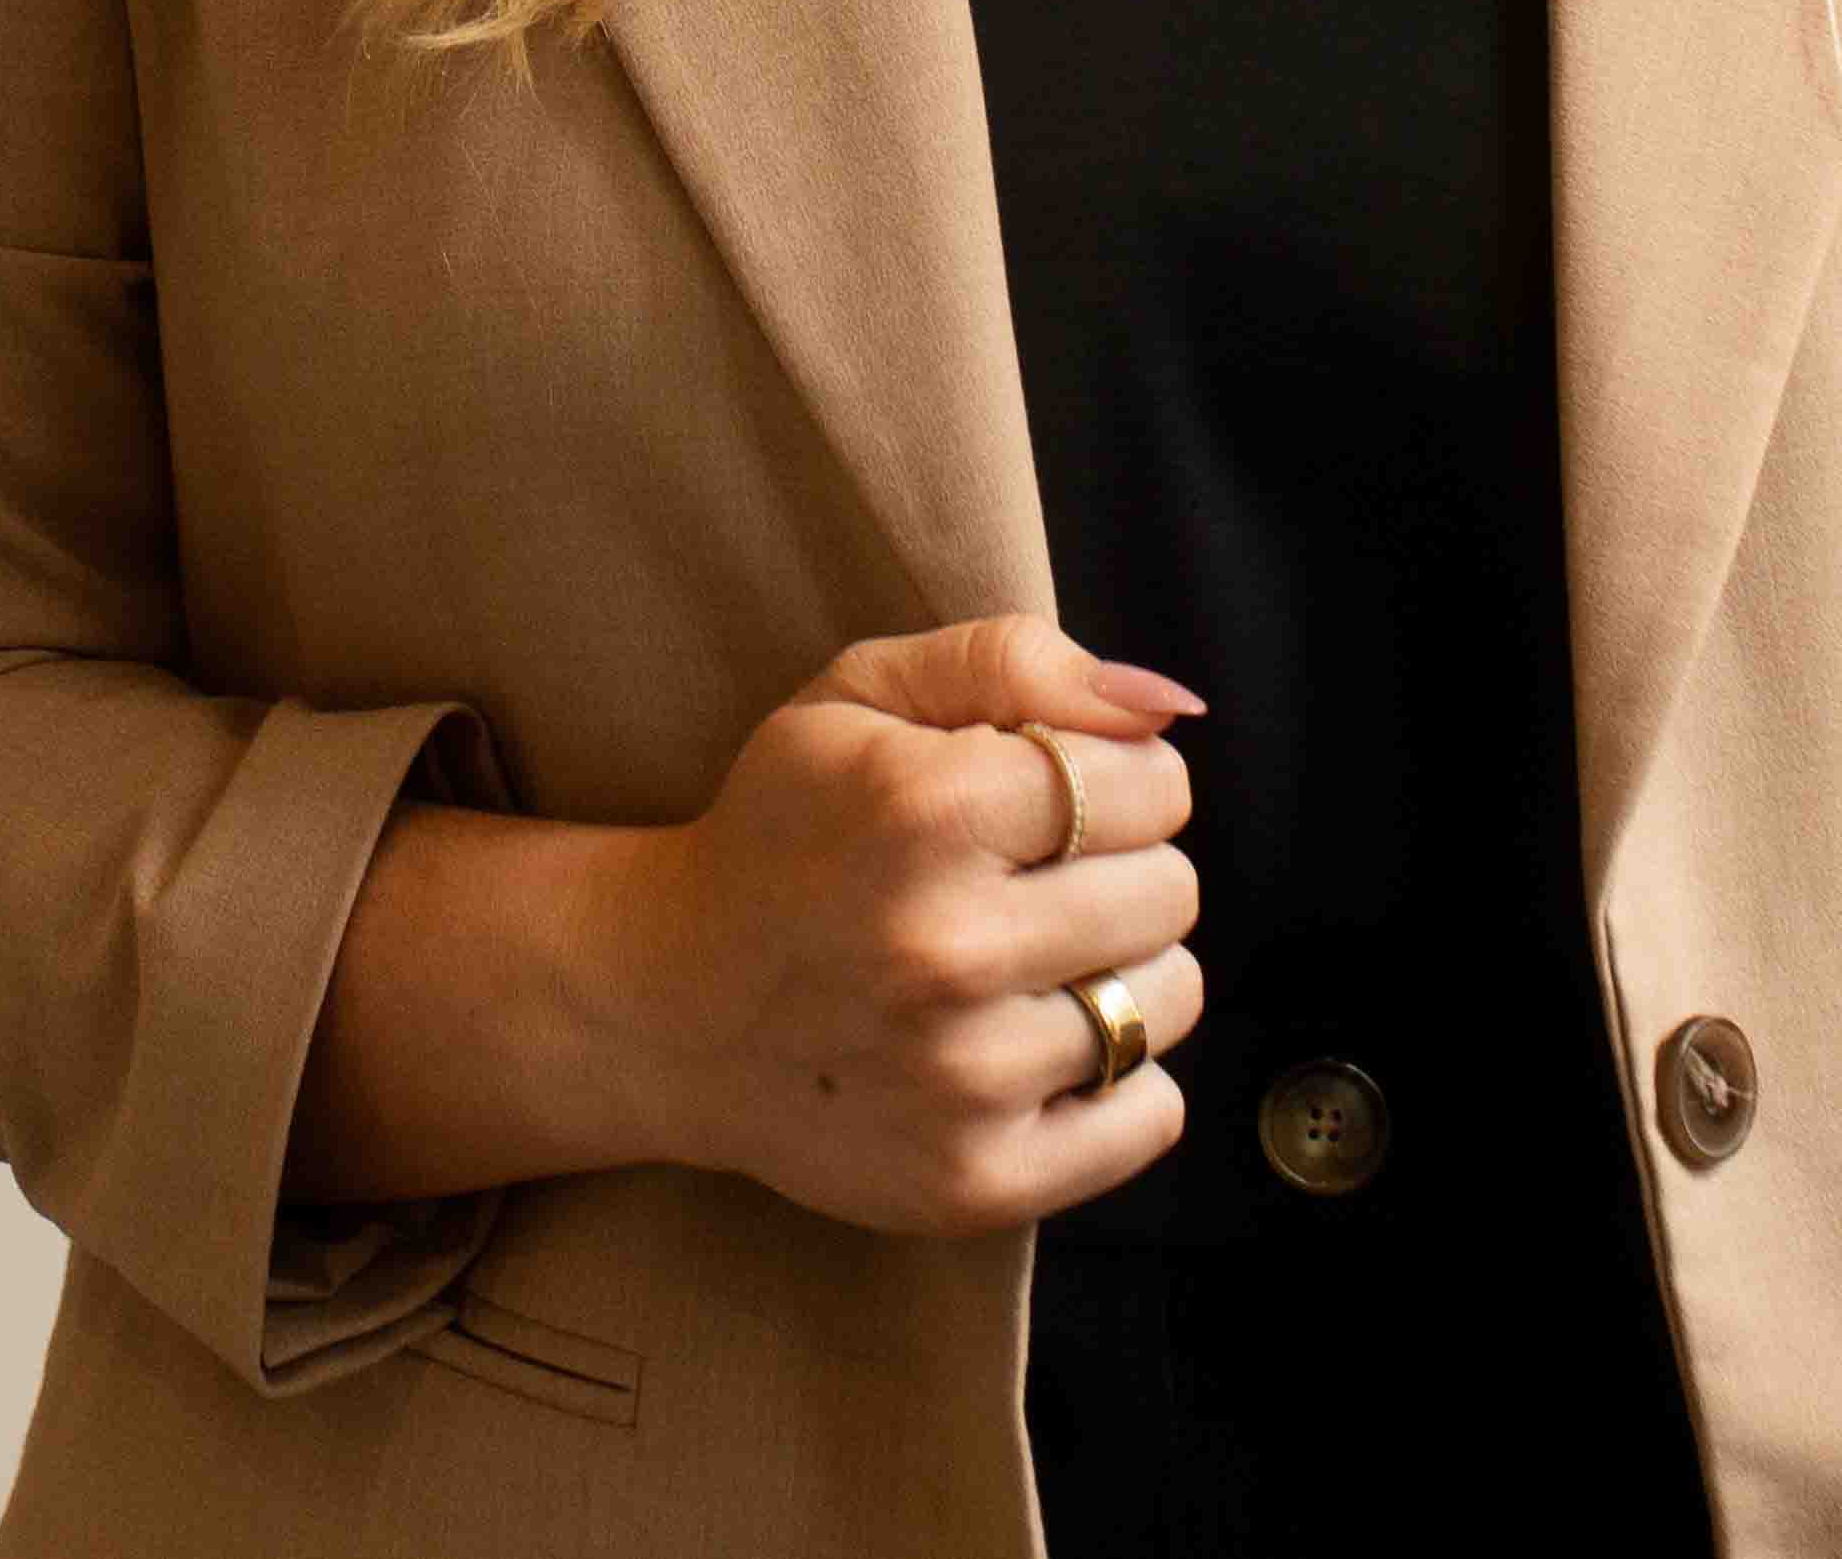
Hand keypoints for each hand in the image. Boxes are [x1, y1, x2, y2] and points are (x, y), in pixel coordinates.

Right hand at [614, 616, 1211, 1239]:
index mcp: (924, 813)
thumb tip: (1169, 707)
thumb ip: (1016, 661)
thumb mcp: (861, 696)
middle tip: (1028, 883)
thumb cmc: (785, 835)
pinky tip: (1031, 1045)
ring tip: (1026, 964)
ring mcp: (962, 1080)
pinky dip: (1117, 1081)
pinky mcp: (975, 1179)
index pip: (1152, 786)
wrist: (672, 1008)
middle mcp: (945, 951)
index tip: (1049, 801)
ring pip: (1167, 999)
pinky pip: (1150, 1116)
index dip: (1118, 779)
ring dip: (1121, 972)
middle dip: (1119, 869)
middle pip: (1169, 891)